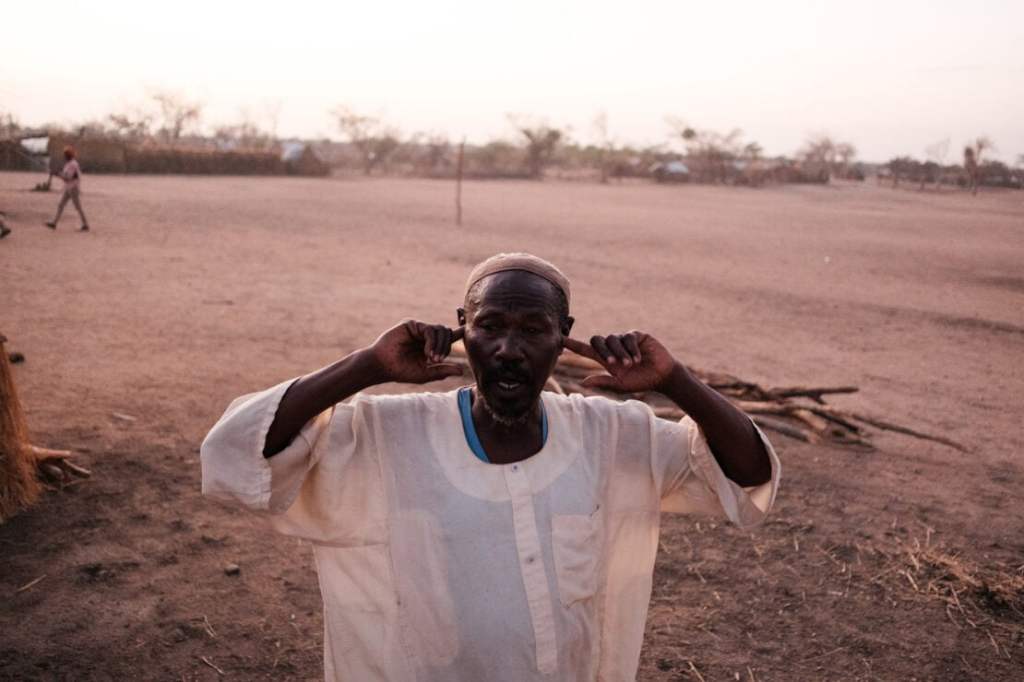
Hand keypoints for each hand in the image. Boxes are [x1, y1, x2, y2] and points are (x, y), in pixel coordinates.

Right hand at [367, 320, 464, 384]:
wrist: (383, 366)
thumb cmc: (402, 371)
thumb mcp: (426, 374)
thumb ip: (443, 370)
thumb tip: (462, 370)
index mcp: (431, 346)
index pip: (449, 337)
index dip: (459, 332)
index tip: (468, 329)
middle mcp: (426, 336)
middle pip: (447, 333)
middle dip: (446, 347)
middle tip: (437, 360)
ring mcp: (419, 329)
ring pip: (440, 329)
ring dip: (440, 345)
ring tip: (431, 358)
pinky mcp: (412, 325)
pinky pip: (429, 329)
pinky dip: (431, 341)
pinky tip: (426, 352)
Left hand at [563, 332, 678, 392]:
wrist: (661, 376)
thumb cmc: (641, 381)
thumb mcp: (620, 385)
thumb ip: (603, 382)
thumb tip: (582, 382)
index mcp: (606, 359)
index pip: (586, 350)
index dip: (574, 345)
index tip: (561, 339)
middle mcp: (613, 347)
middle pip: (597, 340)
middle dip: (603, 351)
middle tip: (613, 364)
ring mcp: (624, 340)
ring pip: (612, 339)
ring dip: (620, 353)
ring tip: (630, 365)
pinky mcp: (636, 335)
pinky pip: (628, 337)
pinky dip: (631, 349)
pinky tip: (638, 359)